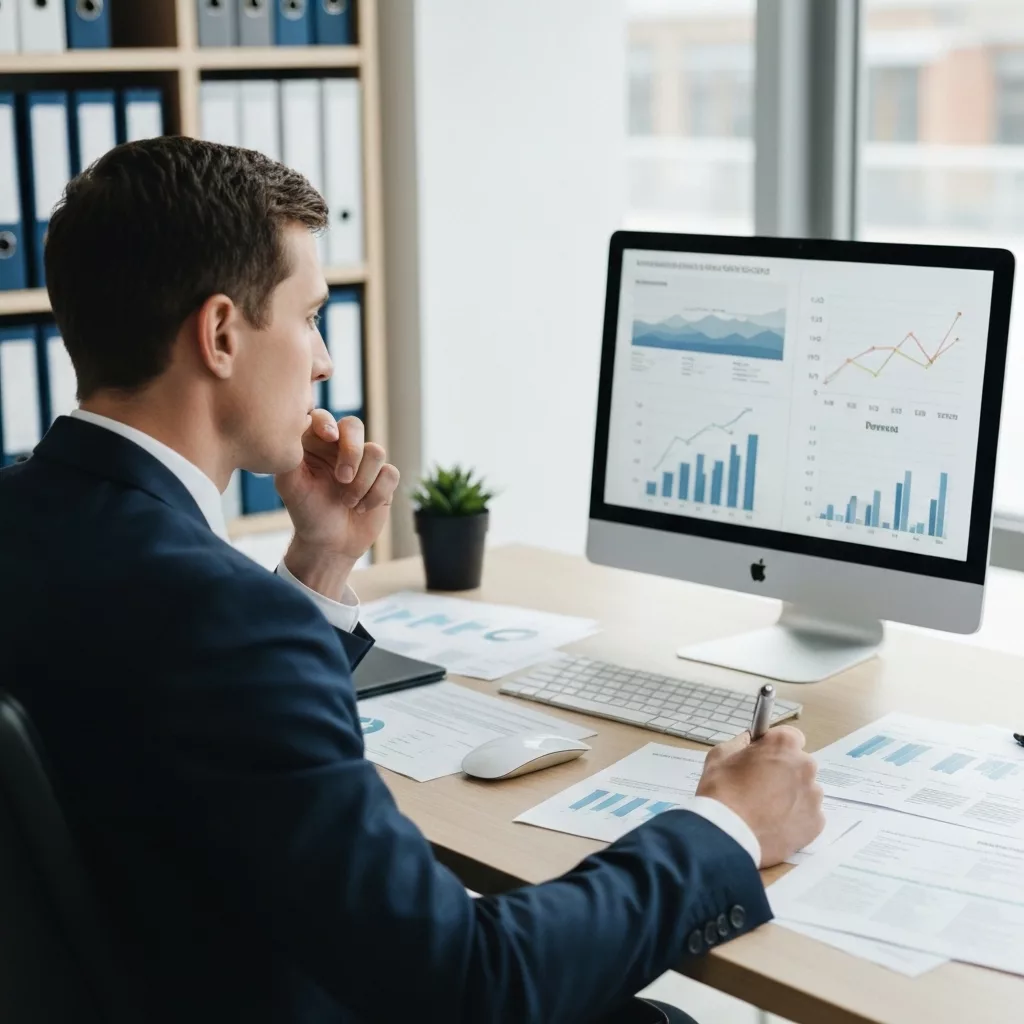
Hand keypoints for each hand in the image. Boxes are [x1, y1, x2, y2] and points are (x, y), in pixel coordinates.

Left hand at [275, 411, 399, 596]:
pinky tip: (362, 508)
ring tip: (348, 502)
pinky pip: (390, 473)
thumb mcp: (290, 486)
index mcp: (314, 443)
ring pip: (376, 452)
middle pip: (354, 426)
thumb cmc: (306, 513)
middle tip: (342, 478)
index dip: (327, 422)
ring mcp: (364, 462)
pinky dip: (376, 494)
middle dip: (352, 452)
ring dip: (362, 482)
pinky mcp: (384, 478)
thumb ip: (290, 457)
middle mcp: (340, 447)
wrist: (330, 544)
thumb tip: (297, 428)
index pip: (322, 417)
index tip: (328, 437)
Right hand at [696, 726, 824, 867]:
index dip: (775, 747)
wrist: (728, 835)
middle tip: (761, 787)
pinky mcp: (816, 823)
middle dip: (784, 772)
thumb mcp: (720, 755)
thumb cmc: (721, 791)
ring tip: (766, 811)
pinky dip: (794, 819)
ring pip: (804, 791)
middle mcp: (806, 767)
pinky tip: (774, 825)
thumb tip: (748, 742)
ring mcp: (813, 796)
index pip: (790, 736)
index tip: (763, 758)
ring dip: (790, 796)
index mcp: (784, 745)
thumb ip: (739, 743)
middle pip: (799, 765)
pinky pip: (807, 815)